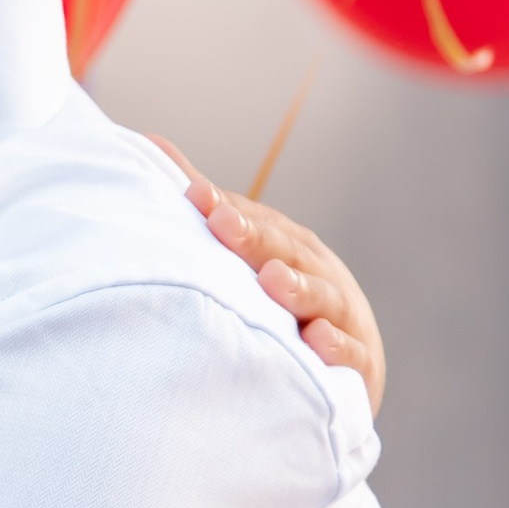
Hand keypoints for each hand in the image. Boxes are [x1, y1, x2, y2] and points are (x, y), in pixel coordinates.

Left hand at [155, 140, 385, 413]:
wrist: (349, 362)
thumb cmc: (285, 300)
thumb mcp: (252, 253)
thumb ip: (207, 209)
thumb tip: (150, 145)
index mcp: (288, 245)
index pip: (254, 222)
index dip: (225, 208)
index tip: (192, 195)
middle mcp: (317, 272)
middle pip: (286, 252)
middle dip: (255, 239)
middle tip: (222, 224)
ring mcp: (341, 315)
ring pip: (322, 299)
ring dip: (298, 289)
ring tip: (272, 279)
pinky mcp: (358, 362)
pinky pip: (350, 355)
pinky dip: (337, 348)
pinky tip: (317, 340)